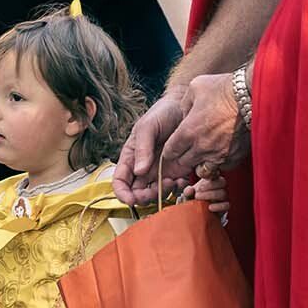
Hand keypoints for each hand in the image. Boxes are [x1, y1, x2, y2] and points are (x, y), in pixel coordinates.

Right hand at [112, 87, 188, 206]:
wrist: (187, 107)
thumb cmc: (163, 113)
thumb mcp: (148, 126)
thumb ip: (142, 148)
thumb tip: (139, 171)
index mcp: (131, 157)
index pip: (120, 181)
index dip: (122, 194)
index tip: (130, 200)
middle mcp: (144, 168)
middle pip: (137, 193)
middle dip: (144, 197)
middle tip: (155, 191)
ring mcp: (161, 172)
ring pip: (156, 194)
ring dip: (163, 194)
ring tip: (173, 181)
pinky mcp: (178, 172)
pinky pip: (175, 189)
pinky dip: (178, 189)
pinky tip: (183, 180)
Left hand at [159, 73, 248, 192]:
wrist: (252, 95)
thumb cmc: (223, 89)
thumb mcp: (195, 88)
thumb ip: (184, 105)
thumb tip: (184, 116)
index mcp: (188, 131)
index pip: (170, 152)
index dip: (170, 149)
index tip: (175, 145)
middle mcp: (201, 147)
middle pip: (184, 163)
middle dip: (183, 157)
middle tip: (189, 148)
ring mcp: (219, 154)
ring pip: (202, 169)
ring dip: (201, 163)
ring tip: (205, 152)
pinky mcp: (234, 157)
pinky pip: (222, 167)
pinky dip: (220, 162)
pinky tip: (222, 150)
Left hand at [183, 170, 228, 215]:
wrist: (195, 215)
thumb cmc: (192, 201)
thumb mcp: (187, 195)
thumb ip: (186, 190)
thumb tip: (188, 187)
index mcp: (211, 181)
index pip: (217, 174)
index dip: (211, 175)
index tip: (201, 180)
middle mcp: (218, 188)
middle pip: (222, 182)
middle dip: (210, 185)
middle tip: (198, 191)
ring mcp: (222, 198)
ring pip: (223, 193)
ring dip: (211, 195)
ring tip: (199, 199)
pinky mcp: (224, 208)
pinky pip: (227, 205)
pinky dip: (219, 206)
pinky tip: (209, 207)